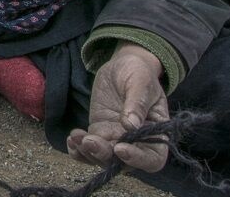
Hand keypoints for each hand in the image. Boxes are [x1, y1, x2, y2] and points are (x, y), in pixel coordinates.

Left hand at [67, 42, 169, 172]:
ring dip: (88, 152)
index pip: (151, 159)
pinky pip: (89, 147)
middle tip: (90, 141)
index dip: (137, 159)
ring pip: (103, 157)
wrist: (123, 66)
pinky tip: (72, 139)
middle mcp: (137, 143)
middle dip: (104, 155)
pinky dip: (79, 149)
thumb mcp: (141, 83)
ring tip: (77, 138)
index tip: (120, 148)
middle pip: (123, 162)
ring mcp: (116, 138)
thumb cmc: (139, 73)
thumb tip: (131, 126)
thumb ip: (137, 104)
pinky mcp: (100, 131)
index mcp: (157, 134)